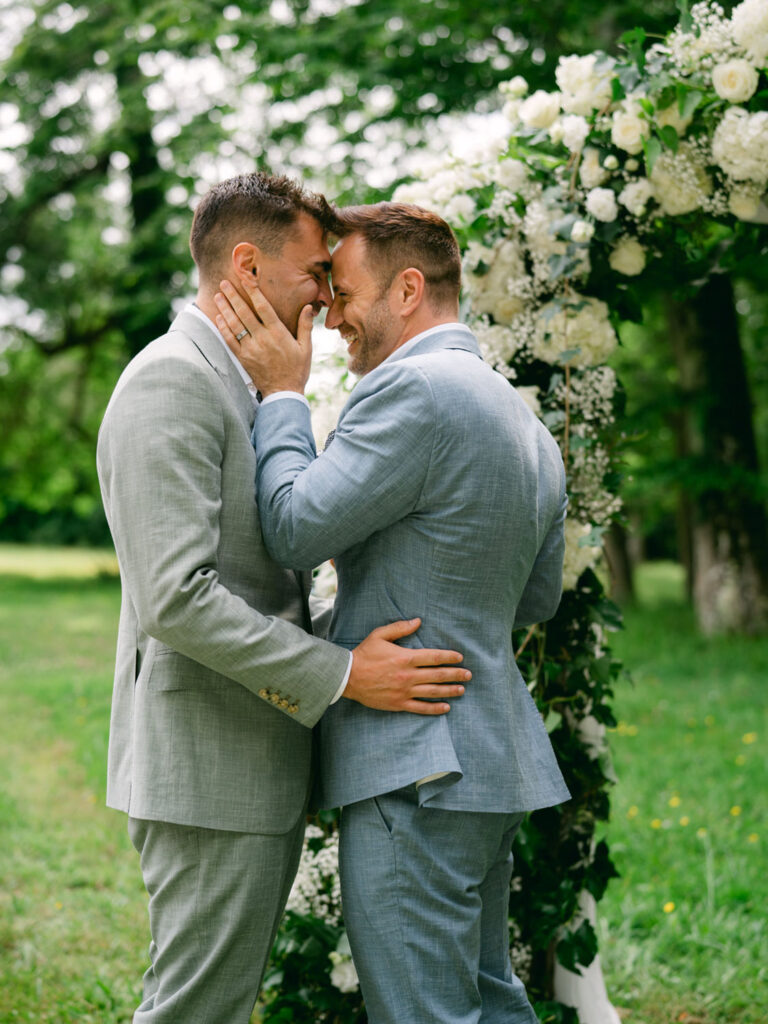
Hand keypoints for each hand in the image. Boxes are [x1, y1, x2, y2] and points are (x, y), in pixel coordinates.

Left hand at [214, 278, 312, 395]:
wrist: (284, 393)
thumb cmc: (297, 370)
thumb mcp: (306, 347)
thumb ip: (305, 326)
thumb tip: (309, 307)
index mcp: (278, 333)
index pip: (263, 307)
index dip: (254, 291)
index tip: (246, 279)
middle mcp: (262, 339)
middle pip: (244, 312)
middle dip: (233, 296)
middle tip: (224, 283)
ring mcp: (250, 348)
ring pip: (234, 324)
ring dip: (225, 308)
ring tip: (218, 295)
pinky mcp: (243, 358)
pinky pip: (230, 340)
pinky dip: (223, 328)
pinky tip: (219, 317)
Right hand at [345, 618, 469, 714]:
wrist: (348, 677)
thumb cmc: (364, 654)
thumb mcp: (380, 635)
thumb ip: (400, 628)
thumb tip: (418, 621)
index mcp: (405, 657)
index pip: (434, 657)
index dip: (449, 657)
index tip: (460, 657)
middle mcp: (408, 675)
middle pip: (438, 675)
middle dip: (455, 674)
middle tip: (468, 675)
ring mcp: (404, 691)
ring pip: (433, 692)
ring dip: (449, 690)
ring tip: (462, 690)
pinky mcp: (399, 704)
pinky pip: (421, 708)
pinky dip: (435, 708)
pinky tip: (446, 707)